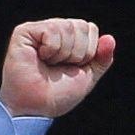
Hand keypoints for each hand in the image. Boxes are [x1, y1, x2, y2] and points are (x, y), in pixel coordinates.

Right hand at [0, 17, 116, 118]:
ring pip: (67, 27)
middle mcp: (54, 30)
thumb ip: (102, 58)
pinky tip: (39, 58)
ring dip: (63, 54)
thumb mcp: (88, 76)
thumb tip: (110, 38)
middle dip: (78, 53)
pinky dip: (51, 49)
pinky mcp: (24, 31)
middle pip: (81, 26)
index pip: (91, 29)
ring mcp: (39, 30)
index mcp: (69, 39)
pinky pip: (51, 30)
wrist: (37, 107)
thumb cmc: (57, 95)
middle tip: (59, 67)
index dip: (88, 52)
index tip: (73, 67)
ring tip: (49, 64)